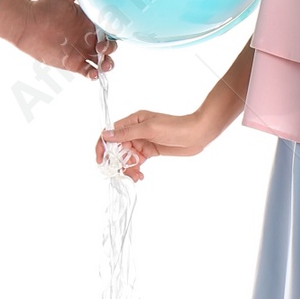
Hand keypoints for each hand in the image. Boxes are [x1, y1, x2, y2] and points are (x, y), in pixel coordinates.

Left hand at [0, 0, 112, 77]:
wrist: (28, 23)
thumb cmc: (45, 6)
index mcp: (91, 22)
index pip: (109, 29)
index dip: (113, 32)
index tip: (108, 34)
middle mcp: (89, 37)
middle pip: (109, 46)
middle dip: (110, 49)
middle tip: (100, 48)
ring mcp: (82, 51)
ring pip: (102, 61)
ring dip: (107, 64)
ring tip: (103, 65)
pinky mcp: (73, 64)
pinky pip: (88, 71)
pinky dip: (94, 75)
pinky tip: (93, 74)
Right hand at [95, 107, 211, 180]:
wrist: (197, 134)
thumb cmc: (175, 127)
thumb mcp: (149, 129)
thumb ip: (127, 133)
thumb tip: (106, 135)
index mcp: (132, 121)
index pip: (110, 133)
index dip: (103, 147)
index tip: (102, 162)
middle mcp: (135, 131)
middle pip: (117, 148)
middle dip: (118, 163)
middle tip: (125, 174)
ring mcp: (142, 142)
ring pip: (126, 157)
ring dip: (127, 169)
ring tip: (136, 177)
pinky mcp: (150, 151)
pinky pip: (137, 162)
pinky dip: (136, 170)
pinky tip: (140, 176)